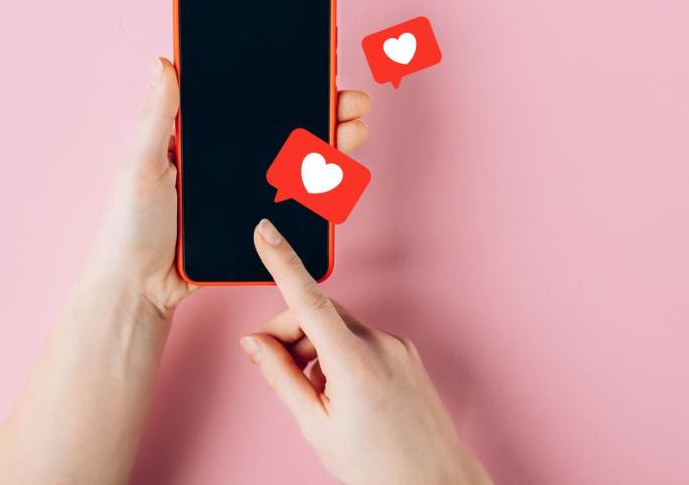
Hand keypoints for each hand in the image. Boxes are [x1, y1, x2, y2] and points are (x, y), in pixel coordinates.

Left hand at [85, 57, 372, 315]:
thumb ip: (157, 116)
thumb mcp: (140, 163)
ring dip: (331, 144)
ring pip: (298, 162)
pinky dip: (322, 187)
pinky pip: (296, 202)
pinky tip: (338, 174)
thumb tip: (163, 62)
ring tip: (353, 131)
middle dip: (324, 111)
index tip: (319, 70)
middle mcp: (229, 161)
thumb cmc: (129, 225)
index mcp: (202, 138)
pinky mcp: (258, 223)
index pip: (251, 102)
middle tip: (351, 103)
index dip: (285, 85)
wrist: (141, 287)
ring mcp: (246, 192)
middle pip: (284, 128)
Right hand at [240, 219, 493, 484]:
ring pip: (338, 326)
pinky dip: (338, 354)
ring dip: (314, 346)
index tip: (265, 230)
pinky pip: (360, 338)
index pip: (307, 299)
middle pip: (317, 313)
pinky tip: (338, 391)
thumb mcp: (316, 425)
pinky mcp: (406, 352)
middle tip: (270, 365)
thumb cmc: (377, 467)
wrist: (436, 484)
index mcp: (354, 363)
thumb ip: (280, 377)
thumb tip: (253, 342)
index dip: (282, 261)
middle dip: (289, 331)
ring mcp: (398, 346)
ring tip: (315, 394)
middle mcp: (381, 344)